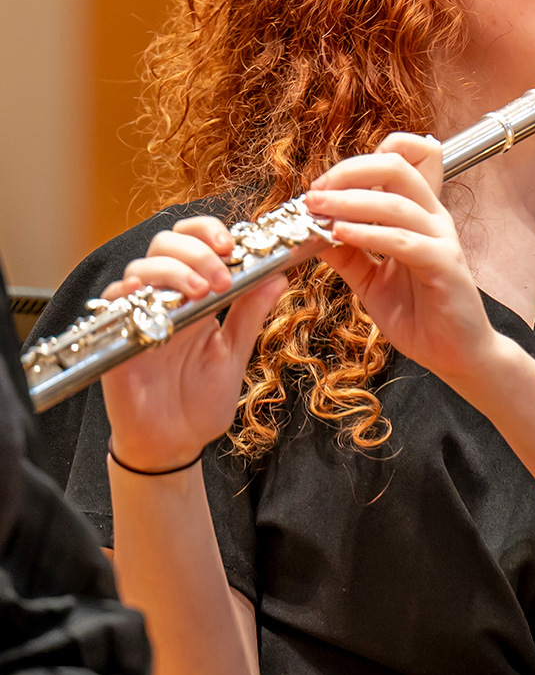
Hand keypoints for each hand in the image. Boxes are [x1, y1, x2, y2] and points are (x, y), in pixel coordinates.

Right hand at [100, 216, 284, 471]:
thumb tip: (280, 275)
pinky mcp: (118, 339)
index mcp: (198, 298)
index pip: (195, 242)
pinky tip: (153, 299)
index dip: (210, 231)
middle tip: (221, 276)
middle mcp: (167, 300)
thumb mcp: (235, 352)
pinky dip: (131, 293)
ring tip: (201, 292)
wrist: (174, 443)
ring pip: (142, 267)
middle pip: (165, 243)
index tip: (234, 244)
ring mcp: (140, 316)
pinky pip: (114, 303)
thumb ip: (251, 313)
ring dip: (174, 269)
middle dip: (196, 249)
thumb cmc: (201, 399)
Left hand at [306, 132, 499, 382]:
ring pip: (396, 202)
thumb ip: (347, 253)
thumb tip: (310, 229)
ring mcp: (441, 239)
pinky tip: (340, 235)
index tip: (325, 183)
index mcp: (419, 214)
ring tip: (316, 209)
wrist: (454, 353)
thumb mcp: (370, 279)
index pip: (407, 159)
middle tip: (316, 191)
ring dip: (349, 201)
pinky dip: (368, 233)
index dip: (363, 160)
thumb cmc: (418, 313)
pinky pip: (403, 240)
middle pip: (398, 166)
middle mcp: (433, 218)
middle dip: (350, 170)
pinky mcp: (444, 265)